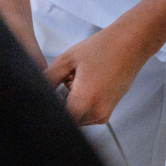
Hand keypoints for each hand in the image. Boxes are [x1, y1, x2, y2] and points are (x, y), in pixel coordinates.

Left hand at [42, 19, 156, 125]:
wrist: (131, 44)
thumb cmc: (102, 49)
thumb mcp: (66, 60)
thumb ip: (47, 80)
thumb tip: (34, 92)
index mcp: (86, 99)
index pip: (60, 120)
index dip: (49, 111)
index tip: (45, 100)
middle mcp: (98, 112)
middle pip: (68, 120)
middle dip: (60, 105)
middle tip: (65, 82)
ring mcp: (105, 113)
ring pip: (76, 117)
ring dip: (70, 104)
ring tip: (76, 81)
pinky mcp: (108, 111)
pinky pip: (86, 114)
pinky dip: (81, 103)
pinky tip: (84, 85)